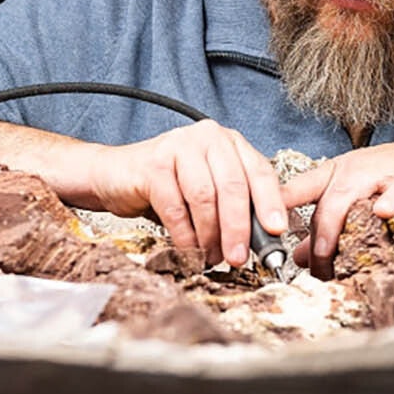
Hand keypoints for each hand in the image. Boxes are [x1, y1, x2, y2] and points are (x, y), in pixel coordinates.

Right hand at [83, 120, 288, 266]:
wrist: (116, 176)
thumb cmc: (169, 186)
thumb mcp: (211, 190)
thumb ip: (240, 204)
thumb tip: (271, 234)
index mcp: (229, 142)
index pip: (259, 171)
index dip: (271, 203)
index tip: (277, 231)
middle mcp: (207, 137)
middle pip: (233, 186)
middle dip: (238, 228)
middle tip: (239, 257)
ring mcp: (179, 146)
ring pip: (205, 197)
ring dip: (210, 235)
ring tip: (211, 256)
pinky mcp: (153, 164)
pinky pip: (175, 207)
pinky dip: (184, 235)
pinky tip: (188, 248)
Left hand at [279, 131, 393, 278]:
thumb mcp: (364, 200)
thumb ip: (331, 226)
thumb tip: (300, 256)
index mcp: (337, 173)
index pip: (296, 188)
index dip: (273, 210)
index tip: (257, 235)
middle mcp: (354, 168)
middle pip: (322, 201)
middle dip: (314, 238)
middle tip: (313, 271)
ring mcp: (382, 171)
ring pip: (348, 195)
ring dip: (336, 225)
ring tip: (329, 253)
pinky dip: (388, 200)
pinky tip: (382, 214)